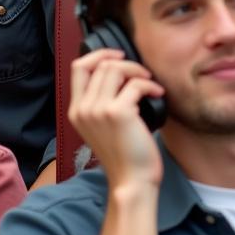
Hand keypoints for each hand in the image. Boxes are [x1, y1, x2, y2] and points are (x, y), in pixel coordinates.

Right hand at [68, 48, 165, 190]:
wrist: (131, 180)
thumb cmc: (124, 152)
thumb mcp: (103, 124)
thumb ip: (101, 99)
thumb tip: (118, 68)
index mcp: (76, 111)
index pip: (78, 67)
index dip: (99, 54)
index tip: (118, 55)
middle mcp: (82, 109)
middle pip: (101, 64)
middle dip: (127, 63)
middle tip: (142, 75)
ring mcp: (97, 110)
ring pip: (116, 68)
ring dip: (138, 71)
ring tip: (149, 83)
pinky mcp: (117, 112)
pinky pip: (136, 83)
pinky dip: (150, 85)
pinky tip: (157, 95)